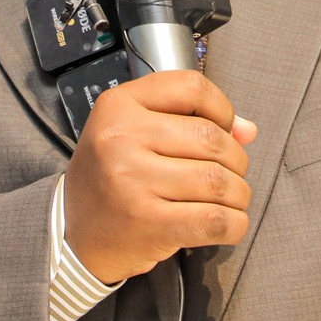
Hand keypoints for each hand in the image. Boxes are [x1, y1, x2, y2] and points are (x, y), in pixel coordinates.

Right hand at [62, 70, 259, 284]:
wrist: (73, 233)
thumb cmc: (111, 177)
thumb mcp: (135, 133)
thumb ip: (190, 121)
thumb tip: (248, 130)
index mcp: (119, 105)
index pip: (192, 87)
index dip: (222, 108)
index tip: (224, 129)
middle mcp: (122, 138)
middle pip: (212, 138)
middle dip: (236, 159)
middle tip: (231, 174)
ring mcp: (133, 182)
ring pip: (218, 181)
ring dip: (238, 194)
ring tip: (231, 200)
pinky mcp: (148, 223)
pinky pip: (214, 220)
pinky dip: (234, 224)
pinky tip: (228, 223)